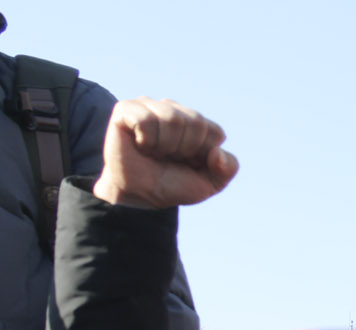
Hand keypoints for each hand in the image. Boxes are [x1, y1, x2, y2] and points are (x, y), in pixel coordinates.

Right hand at [94, 99, 237, 208]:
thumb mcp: (210, 183)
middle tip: (168, 158)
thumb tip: (217, 152)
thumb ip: (227, 168)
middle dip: (185, 149)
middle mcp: (175, 109)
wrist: (140, 195)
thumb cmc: (174, 185)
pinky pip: (146, 119)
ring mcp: (150, 106)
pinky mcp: (126, 109)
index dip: (204, 154)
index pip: (215, 132)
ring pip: (172, 118)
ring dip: (165, 146)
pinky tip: (140, 145)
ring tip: (154, 152)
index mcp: (198, 124)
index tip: (189, 163)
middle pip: (196, 122)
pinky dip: (146, 140)